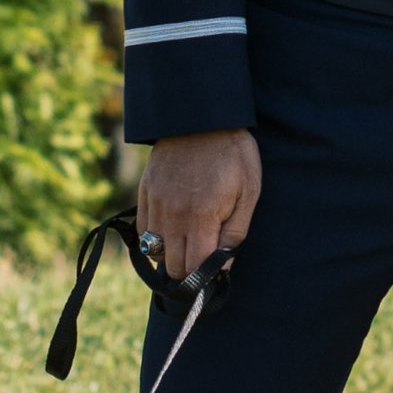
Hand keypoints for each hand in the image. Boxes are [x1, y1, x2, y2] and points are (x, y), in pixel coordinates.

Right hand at [134, 129, 262, 281]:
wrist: (202, 115)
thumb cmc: (233, 153)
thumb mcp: (248, 191)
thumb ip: (235, 233)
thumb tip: (225, 264)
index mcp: (201, 217)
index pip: (195, 268)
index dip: (207, 277)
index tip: (217, 272)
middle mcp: (172, 216)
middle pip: (173, 266)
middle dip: (190, 271)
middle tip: (205, 259)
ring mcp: (155, 204)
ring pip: (155, 252)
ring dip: (172, 256)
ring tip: (189, 244)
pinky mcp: (145, 193)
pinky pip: (143, 232)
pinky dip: (155, 239)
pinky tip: (173, 230)